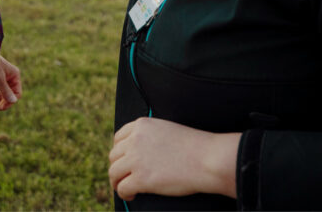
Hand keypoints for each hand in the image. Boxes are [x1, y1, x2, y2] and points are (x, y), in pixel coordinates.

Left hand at [108, 117, 237, 200]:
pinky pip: (122, 187)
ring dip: (117, 182)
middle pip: (114, 155)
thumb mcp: (167, 130)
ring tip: (124, 187)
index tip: (123, 161)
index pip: (118, 138)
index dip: (119, 152)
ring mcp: (137, 159)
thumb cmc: (194, 147)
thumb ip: (150, 136)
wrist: (207, 159)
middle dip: (118, 167)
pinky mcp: (141, 178)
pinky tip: (132, 195)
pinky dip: (124, 193)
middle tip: (124, 177)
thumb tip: (139, 151)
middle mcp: (135, 140)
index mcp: (142, 125)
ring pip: (114, 172)